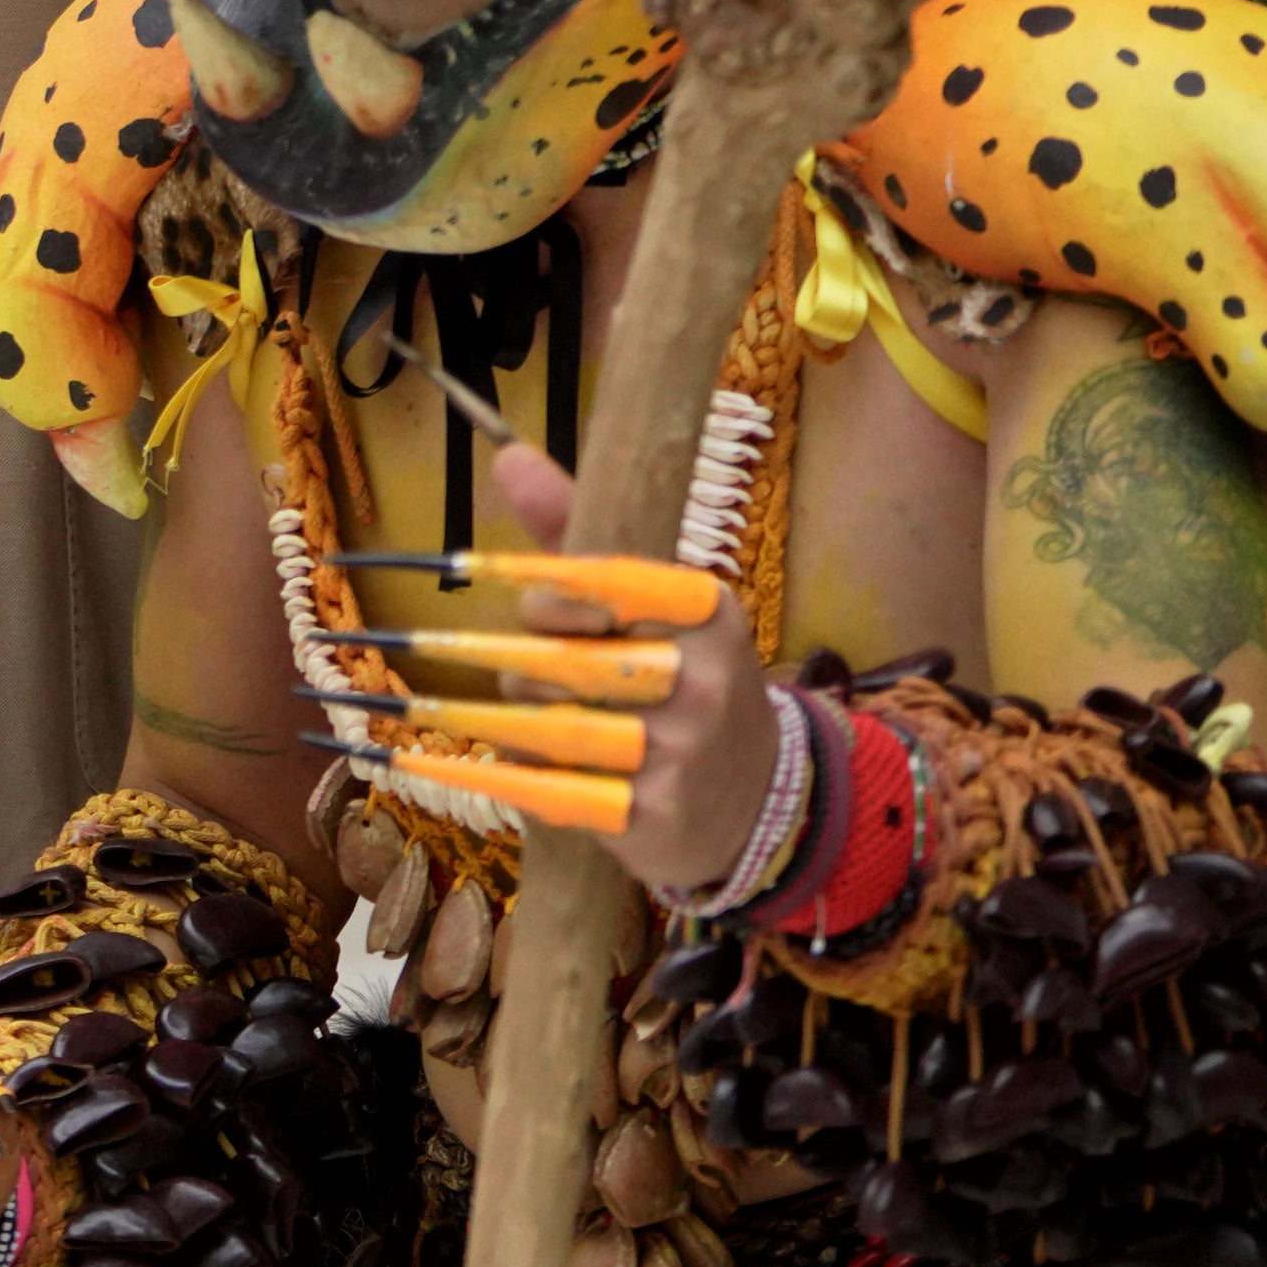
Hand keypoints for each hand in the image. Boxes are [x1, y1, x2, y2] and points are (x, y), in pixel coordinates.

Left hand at [485, 440, 776, 894]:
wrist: (758, 801)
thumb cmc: (681, 680)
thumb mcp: (649, 603)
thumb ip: (573, 532)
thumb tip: (508, 453)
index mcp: (703, 607)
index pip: (593, 584)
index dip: (543, 602)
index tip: (537, 613)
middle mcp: (702, 674)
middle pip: (558, 660)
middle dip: (520, 670)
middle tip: (523, 676)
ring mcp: (681, 748)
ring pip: (547, 724)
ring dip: (514, 724)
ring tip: (521, 722)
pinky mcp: (653, 813)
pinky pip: (549, 787)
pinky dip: (516, 774)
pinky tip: (514, 767)